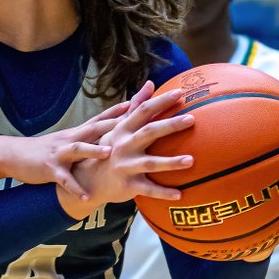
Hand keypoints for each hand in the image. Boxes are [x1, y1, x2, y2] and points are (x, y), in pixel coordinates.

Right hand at [4, 101, 128, 199]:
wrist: (13, 154)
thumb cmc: (44, 150)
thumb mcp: (66, 142)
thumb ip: (85, 139)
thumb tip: (106, 140)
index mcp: (76, 134)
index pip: (100, 119)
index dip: (117, 110)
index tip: (136, 102)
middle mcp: (70, 139)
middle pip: (94, 127)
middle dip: (113, 122)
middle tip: (133, 119)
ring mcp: (60, 153)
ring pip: (78, 149)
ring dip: (93, 151)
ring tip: (108, 153)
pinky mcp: (50, 169)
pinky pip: (64, 180)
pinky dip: (75, 189)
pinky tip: (86, 198)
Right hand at [60, 83, 195, 214]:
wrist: (87, 179)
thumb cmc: (108, 149)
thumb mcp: (118, 127)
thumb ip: (136, 106)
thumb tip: (150, 84)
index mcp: (124, 129)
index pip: (144, 110)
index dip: (161, 101)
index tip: (180, 93)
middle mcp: (124, 145)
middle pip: (149, 132)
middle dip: (170, 125)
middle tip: (191, 119)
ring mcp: (126, 166)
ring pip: (150, 163)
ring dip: (170, 162)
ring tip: (191, 160)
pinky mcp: (127, 185)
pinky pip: (148, 189)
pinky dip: (163, 193)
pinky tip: (180, 194)